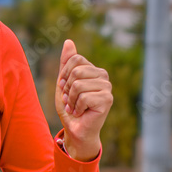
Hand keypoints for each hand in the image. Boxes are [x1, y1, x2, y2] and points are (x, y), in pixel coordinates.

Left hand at [55, 39, 111, 159]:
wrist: (75, 129)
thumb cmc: (70, 107)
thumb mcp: (63, 82)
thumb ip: (66, 63)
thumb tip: (68, 41)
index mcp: (93, 69)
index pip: (75, 59)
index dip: (64, 74)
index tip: (64, 88)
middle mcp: (103, 76)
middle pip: (76, 71)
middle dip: (66, 88)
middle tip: (69, 100)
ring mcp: (107, 87)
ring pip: (78, 84)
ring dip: (70, 100)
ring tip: (74, 107)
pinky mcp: (107, 100)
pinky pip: (84, 97)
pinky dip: (77, 107)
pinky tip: (81, 113)